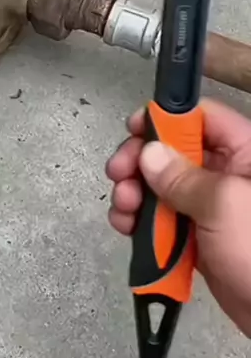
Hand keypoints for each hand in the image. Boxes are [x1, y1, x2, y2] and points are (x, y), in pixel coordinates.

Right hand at [106, 99, 250, 335]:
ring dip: (136, 194)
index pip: (202, 118)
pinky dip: (143, 223)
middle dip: (141, 162)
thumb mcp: (223, 205)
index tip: (135, 131)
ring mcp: (213, 209)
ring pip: (164, 188)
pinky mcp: (201, 238)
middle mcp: (229, 175)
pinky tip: (126, 227)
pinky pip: (165, 221)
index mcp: (245, 154)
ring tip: (123, 208)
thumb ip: (183, 177)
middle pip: (175, 152)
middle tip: (119, 173)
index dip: (166, 120)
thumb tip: (151, 153)